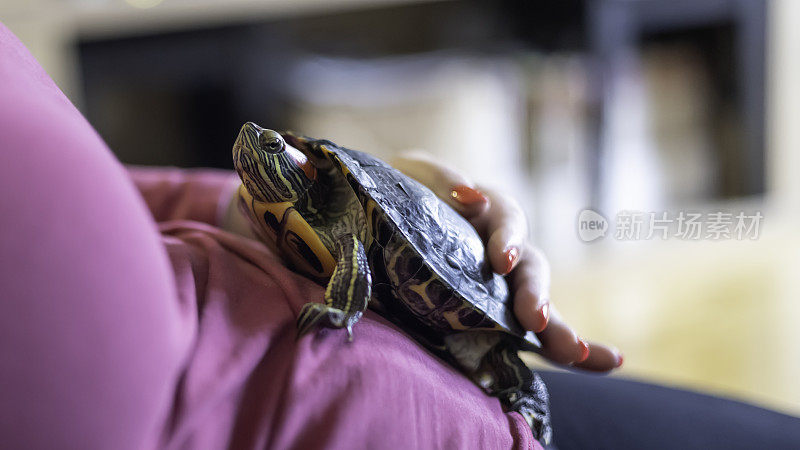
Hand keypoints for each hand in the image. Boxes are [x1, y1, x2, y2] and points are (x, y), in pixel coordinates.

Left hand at [392, 152, 622, 371]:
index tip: (502, 261)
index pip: (507, 219)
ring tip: (572, 352)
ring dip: (557, 326)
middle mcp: (507, 248)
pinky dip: (572, 347)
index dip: (508, 238)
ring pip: (542, 304)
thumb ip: (440, 179)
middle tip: (533, 317)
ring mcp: (507, 285)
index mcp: (487, 211)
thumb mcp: (414, 175)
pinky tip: (607, 361)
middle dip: (535, 292)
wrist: (386, 221)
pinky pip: (536, 336)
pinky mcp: (499, 316)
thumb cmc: (403, 193)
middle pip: (533, 267)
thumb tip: (473, 198)